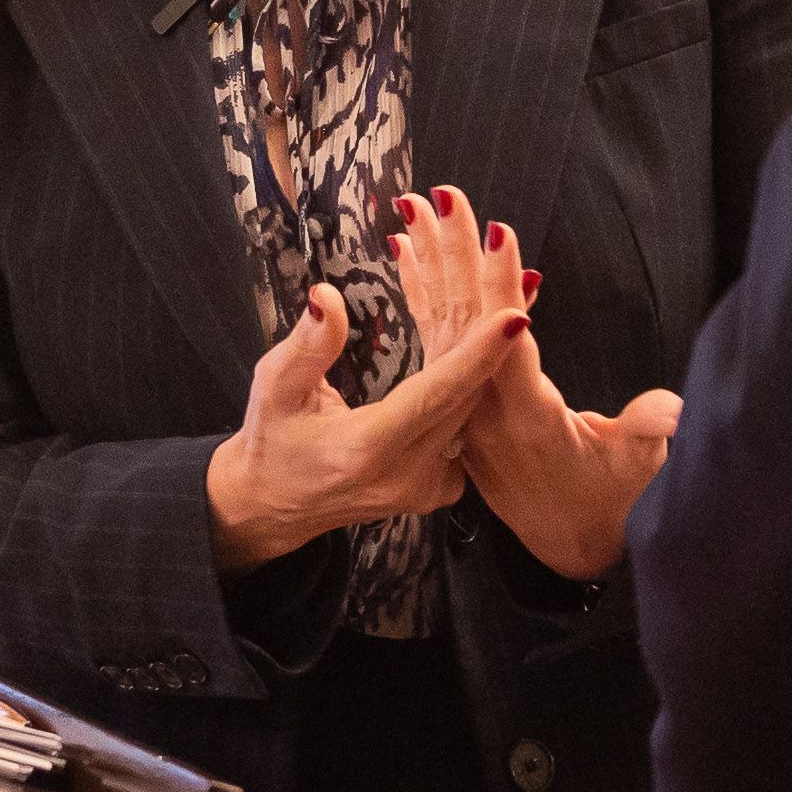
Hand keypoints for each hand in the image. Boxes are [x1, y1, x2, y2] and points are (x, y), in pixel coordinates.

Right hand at [204, 279, 526, 571]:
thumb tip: (328, 296)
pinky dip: (475, 391)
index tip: (513, 317)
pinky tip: (483, 353)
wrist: (274, 506)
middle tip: (519, 285)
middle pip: (467, 401)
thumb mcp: (273, 388)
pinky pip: (467, 432)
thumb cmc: (271, 440)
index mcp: (367, 449)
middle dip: (494, 343)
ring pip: (473, 416)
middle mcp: (406, 475)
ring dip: (490, 363)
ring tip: (510, 308)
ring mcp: (426, 488)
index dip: (477, 355)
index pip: (435, 396)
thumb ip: (307, 345)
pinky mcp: (437, 490)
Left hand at [394, 187, 681, 580]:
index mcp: (524, 420)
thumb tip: (671, 410)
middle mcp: (482, 410)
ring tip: (411, 208)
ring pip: (439, 323)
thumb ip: (645, 436)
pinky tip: (405, 255)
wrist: (566, 541)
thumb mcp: (636, 473)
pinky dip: (421, 293)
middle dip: (455, 254)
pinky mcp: (461, 402)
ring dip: (430, 263)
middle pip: (463, 320)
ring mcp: (466, 406)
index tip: (493, 234)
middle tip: (441, 194)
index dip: (500, 290)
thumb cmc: (609, 500)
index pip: (506, 343)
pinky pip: (432, 339)